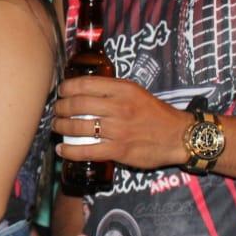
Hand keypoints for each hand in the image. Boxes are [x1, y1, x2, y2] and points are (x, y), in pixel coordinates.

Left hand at [53, 76, 188, 169]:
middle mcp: (119, 107)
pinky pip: (87, 150)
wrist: (179, 136)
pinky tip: (62, 149)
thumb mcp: (136, 92)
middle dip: (60, 108)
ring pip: (79, 126)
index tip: (61, 92)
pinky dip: (70, 150)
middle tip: (57, 110)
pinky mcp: (119, 150)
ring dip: (61, 126)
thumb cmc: (156, 113)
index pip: (85, 84)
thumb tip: (84, 89)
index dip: (67, 88)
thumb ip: (112, 89)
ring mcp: (118, 130)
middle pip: (77, 104)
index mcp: (123, 90)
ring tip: (57, 126)